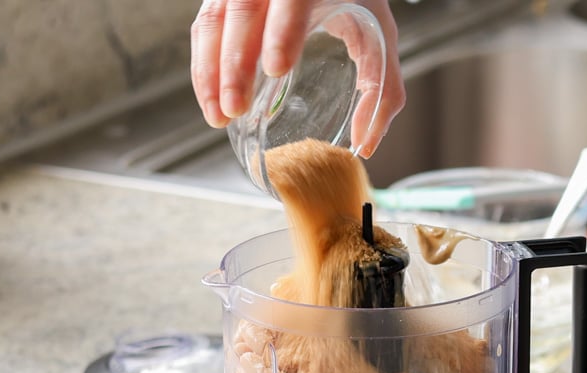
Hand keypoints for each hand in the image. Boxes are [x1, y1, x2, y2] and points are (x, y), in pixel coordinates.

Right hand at [190, 0, 404, 157]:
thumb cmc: (354, 2)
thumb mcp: (381, 39)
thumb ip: (382, 91)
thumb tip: (365, 144)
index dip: (283, 32)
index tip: (276, 69)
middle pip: (244, 11)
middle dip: (236, 63)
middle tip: (237, 109)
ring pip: (215, 20)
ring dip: (211, 70)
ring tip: (220, 115)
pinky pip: (206, 27)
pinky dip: (204, 65)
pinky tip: (211, 99)